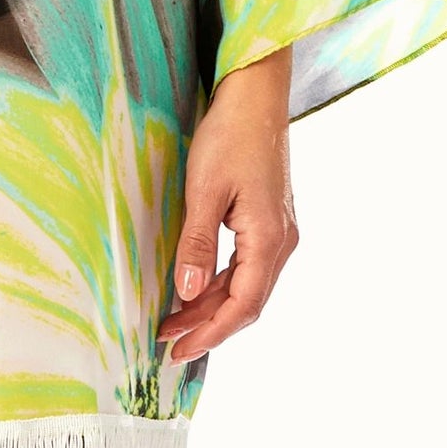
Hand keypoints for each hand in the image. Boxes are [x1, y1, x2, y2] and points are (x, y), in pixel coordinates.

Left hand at [158, 47, 297, 363]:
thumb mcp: (205, 190)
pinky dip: (219, 281)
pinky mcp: (268, 219)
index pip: (243, 306)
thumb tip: (187, 293)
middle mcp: (281, 241)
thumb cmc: (231, 136)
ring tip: (173, 319)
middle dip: (206, 325)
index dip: (210, 333)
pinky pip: (245, 264)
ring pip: (245, 284)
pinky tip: (194, 287)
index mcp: (270, 239)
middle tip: (166, 341)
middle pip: (246, 300)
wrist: (255, 96)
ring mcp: (278, 230)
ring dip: (211, 304)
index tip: (178, 351)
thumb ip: (197, 244)